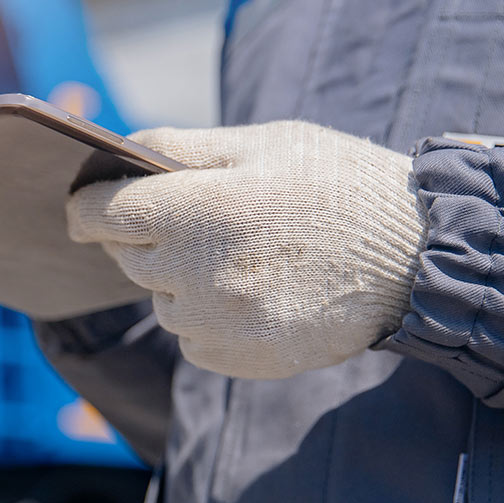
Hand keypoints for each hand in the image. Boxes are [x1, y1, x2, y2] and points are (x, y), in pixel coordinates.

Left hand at [67, 120, 424, 378]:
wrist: (415, 259)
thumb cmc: (336, 186)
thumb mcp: (262, 144)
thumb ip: (180, 147)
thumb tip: (116, 153)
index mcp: (196, 208)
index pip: (100, 213)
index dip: (88, 205)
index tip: (88, 205)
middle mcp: (195, 271)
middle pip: (126, 255)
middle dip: (144, 236)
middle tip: (198, 220)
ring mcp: (214, 322)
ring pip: (160, 298)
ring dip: (180, 279)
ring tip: (243, 256)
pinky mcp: (236, 358)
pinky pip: (190, 338)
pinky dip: (206, 318)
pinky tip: (256, 293)